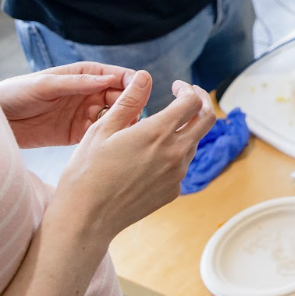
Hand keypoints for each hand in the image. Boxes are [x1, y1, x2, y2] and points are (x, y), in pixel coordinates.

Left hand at [0, 63, 135, 147]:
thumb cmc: (17, 93)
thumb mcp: (46, 84)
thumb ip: (78, 83)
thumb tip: (110, 79)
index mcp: (85, 75)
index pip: (117, 76)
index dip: (132, 82)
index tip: (142, 91)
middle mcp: (90, 94)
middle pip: (121, 98)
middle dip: (131, 105)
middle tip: (136, 116)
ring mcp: (85, 114)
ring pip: (114, 117)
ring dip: (123, 123)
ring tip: (127, 131)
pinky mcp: (78, 133)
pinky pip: (100, 134)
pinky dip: (109, 137)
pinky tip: (113, 142)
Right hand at [50, 71, 215, 241]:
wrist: (86, 218)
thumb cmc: (86, 172)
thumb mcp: (102, 130)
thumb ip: (129, 101)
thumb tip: (144, 76)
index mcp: (158, 133)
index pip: (192, 101)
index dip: (187, 89)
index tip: (176, 87)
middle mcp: (175, 152)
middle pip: (207, 120)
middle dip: (202, 102)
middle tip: (188, 96)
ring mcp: (178, 174)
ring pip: (194, 143)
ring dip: (186, 130)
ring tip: (160, 129)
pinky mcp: (174, 190)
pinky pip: (182, 165)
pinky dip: (174, 154)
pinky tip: (150, 157)